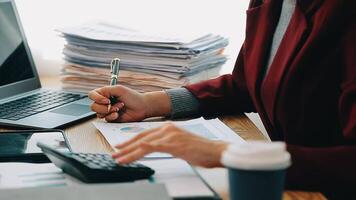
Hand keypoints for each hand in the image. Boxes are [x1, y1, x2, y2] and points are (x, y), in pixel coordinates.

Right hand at [88, 85, 148, 121]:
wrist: (142, 107)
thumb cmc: (133, 97)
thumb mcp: (119, 90)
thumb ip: (107, 90)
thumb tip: (99, 96)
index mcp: (105, 93)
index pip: (92, 95)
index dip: (97, 98)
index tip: (107, 100)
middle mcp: (104, 102)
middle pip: (93, 106)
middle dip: (103, 107)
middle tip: (112, 105)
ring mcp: (107, 111)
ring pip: (98, 114)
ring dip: (109, 111)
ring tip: (119, 108)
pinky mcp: (111, 118)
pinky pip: (106, 120)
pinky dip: (111, 117)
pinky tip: (118, 114)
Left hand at [112, 123, 227, 167]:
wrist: (215, 151)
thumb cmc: (201, 150)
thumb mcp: (180, 144)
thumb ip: (167, 144)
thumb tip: (155, 149)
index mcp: (169, 127)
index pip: (145, 133)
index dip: (132, 140)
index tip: (122, 146)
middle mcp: (168, 128)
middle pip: (141, 137)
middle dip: (126, 146)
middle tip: (115, 153)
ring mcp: (170, 135)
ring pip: (143, 143)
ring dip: (128, 152)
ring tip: (118, 158)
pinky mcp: (173, 144)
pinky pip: (151, 148)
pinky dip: (138, 152)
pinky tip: (130, 156)